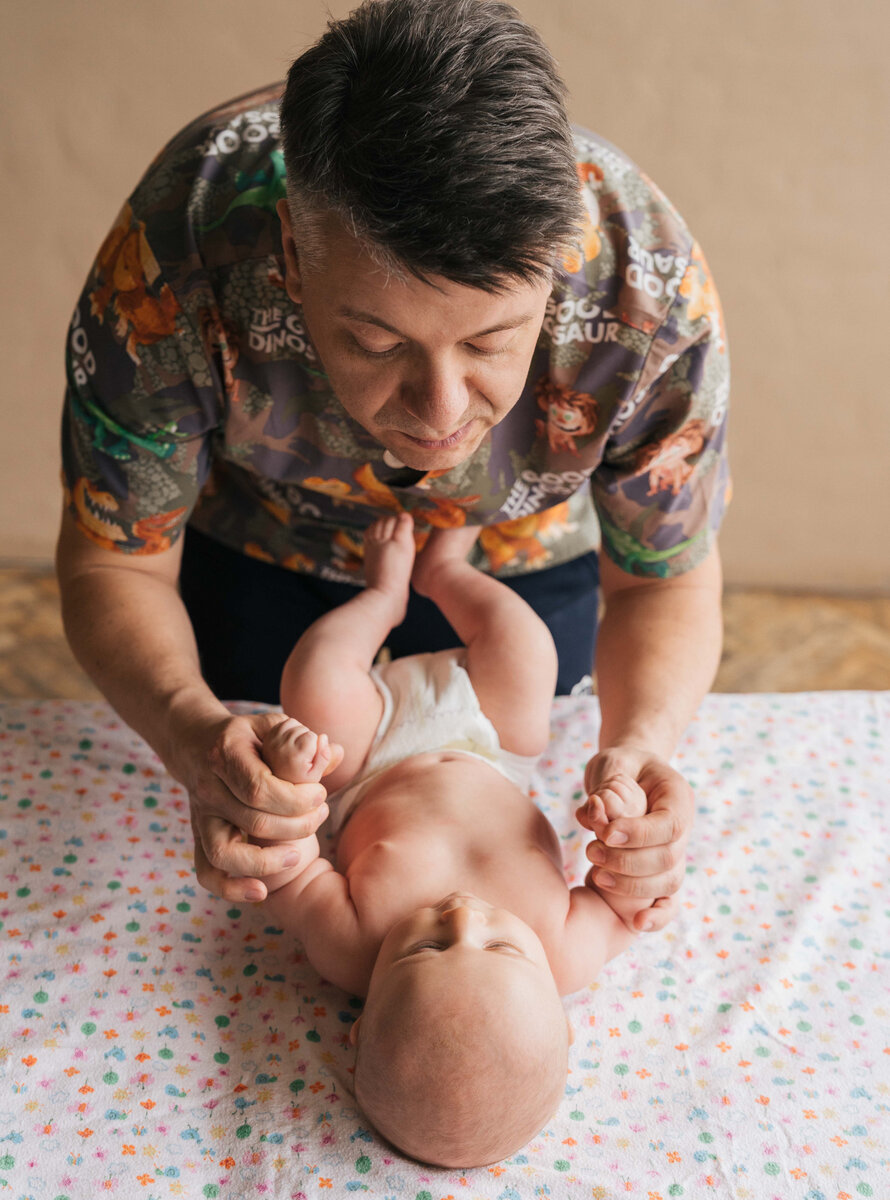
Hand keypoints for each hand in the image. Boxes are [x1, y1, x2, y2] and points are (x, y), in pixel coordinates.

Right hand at [169, 710, 330, 902]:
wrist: (196, 743)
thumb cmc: (246, 737)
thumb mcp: (273, 726)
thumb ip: (301, 740)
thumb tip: (333, 753)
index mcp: (226, 755)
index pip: (259, 788)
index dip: (295, 800)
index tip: (320, 794)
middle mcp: (209, 789)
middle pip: (252, 821)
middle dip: (296, 826)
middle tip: (320, 815)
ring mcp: (201, 817)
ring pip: (224, 853)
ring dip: (265, 862)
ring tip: (298, 855)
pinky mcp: (199, 837)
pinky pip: (206, 872)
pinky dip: (231, 889)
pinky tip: (262, 891)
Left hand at [575, 744, 692, 932]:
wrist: (630, 775)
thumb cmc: (621, 767)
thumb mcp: (613, 762)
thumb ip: (607, 784)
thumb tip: (596, 810)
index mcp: (677, 797)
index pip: (670, 824)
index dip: (639, 834)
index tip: (606, 834)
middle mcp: (683, 828)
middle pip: (669, 857)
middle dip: (628, 861)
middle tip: (590, 851)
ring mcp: (675, 853)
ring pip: (668, 882)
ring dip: (632, 885)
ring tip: (595, 874)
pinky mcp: (661, 873)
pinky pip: (669, 901)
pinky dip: (658, 916)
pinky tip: (637, 923)